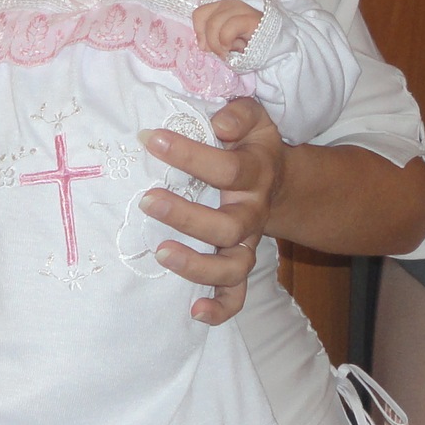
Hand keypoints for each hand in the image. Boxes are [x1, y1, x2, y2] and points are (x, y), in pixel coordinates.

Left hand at [137, 97, 283, 323]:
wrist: (277, 178)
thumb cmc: (251, 144)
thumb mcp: (254, 119)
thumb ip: (239, 113)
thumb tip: (220, 125)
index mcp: (256, 174)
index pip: (226, 169)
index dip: (188, 154)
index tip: (150, 139)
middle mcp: (253, 212)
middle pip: (228, 226)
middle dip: (186, 216)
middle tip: (147, 199)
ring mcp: (247, 243)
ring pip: (233, 266)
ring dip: (198, 266)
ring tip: (161, 253)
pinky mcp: (240, 264)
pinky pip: (238, 295)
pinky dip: (221, 309)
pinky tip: (194, 311)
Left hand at [193, 0, 261, 57]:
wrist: (274, 48)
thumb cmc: (248, 45)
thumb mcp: (225, 41)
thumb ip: (212, 38)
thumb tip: (202, 45)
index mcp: (223, 7)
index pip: (199, 13)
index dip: (199, 31)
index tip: (206, 47)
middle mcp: (231, 4)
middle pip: (206, 19)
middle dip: (209, 41)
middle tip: (219, 53)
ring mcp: (242, 9)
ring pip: (215, 23)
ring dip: (217, 43)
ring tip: (227, 52)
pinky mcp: (251, 18)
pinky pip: (229, 28)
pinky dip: (226, 42)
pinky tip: (234, 49)